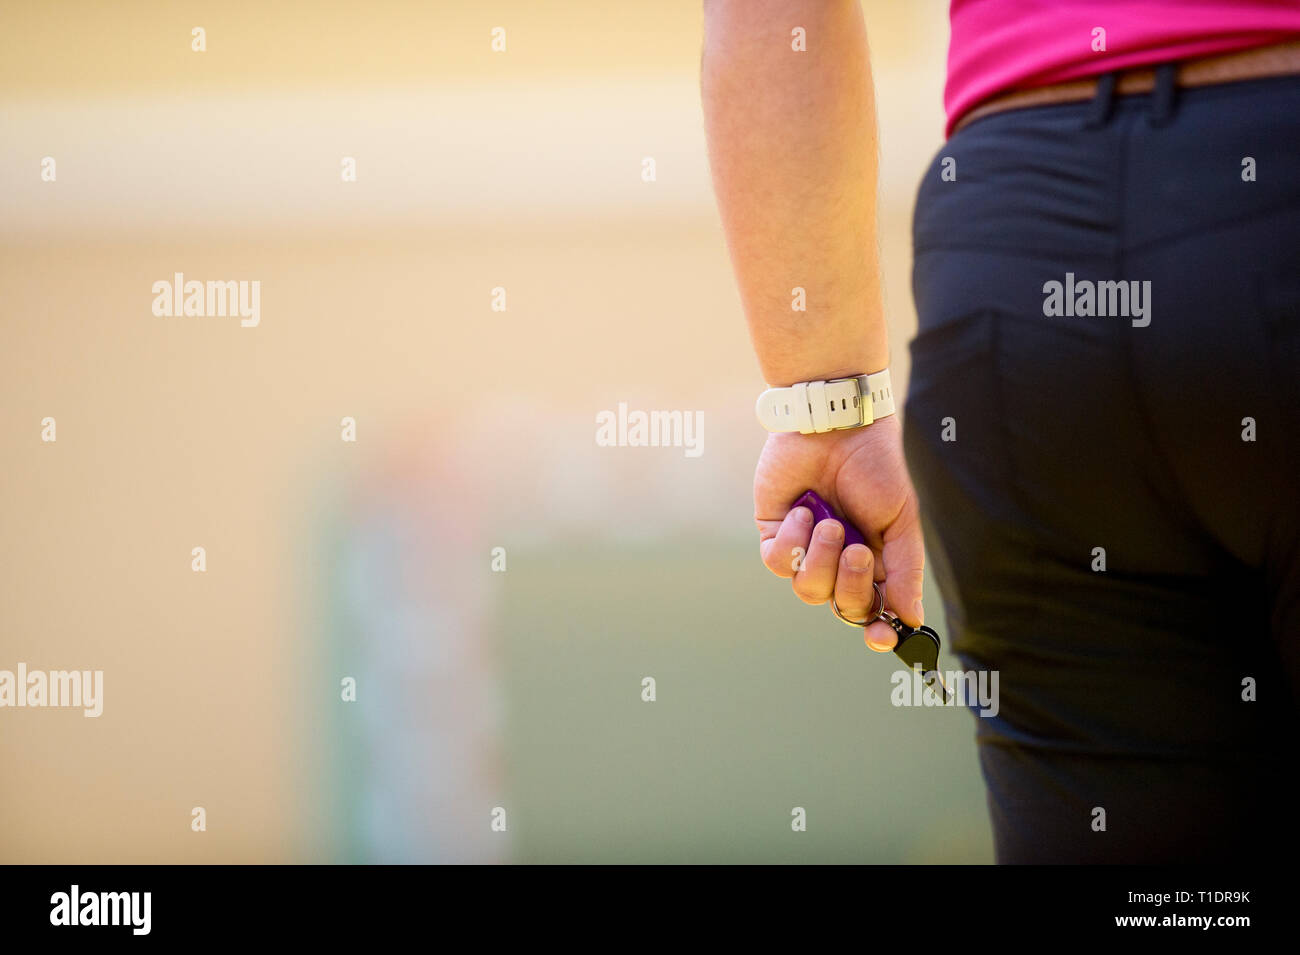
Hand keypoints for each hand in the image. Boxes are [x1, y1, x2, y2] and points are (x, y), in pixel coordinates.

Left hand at [754, 415, 924, 650]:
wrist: (837, 425)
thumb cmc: (875, 467)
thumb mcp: (902, 519)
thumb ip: (905, 570)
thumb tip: (912, 619)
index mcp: (873, 561)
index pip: (872, 609)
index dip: (877, 629)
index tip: (882, 636)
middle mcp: (837, 560)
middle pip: (842, 605)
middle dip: (850, 583)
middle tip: (857, 550)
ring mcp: (805, 548)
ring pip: (807, 589)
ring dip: (821, 558)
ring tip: (830, 523)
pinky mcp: (775, 533)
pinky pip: (777, 562)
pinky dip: (793, 540)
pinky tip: (804, 509)